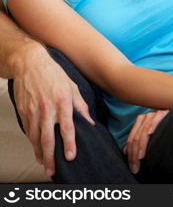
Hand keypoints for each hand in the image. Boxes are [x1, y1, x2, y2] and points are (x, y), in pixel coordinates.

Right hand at [12, 44, 93, 176]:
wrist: (29, 62)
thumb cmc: (53, 73)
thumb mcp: (71, 85)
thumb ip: (80, 105)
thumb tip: (90, 121)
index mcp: (62, 100)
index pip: (67, 127)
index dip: (69, 143)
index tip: (71, 156)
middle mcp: (47, 107)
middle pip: (48, 138)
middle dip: (51, 157)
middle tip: (53, 170)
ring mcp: (33, 110)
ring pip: (35, 137)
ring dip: (39, 153)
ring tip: (45, 163)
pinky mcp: (23, 110)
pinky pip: (28, 130)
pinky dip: (32, 142)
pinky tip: (36, 149)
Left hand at [123, 110, 168, 173]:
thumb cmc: (162, 128)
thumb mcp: (148, 136)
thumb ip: (138, 141)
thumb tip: (126, 152)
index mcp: (139, 122)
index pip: (131, 139)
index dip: (130, 153)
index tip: (131, 167)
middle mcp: (144, 118)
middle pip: (136, 137)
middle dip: (134, 154)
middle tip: (135, 167)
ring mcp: (153, 115)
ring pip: (144, 131)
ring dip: (141, 145)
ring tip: (140, 157)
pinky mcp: (162, 113)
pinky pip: (156, 119)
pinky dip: (152, 126)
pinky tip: (150, 133)